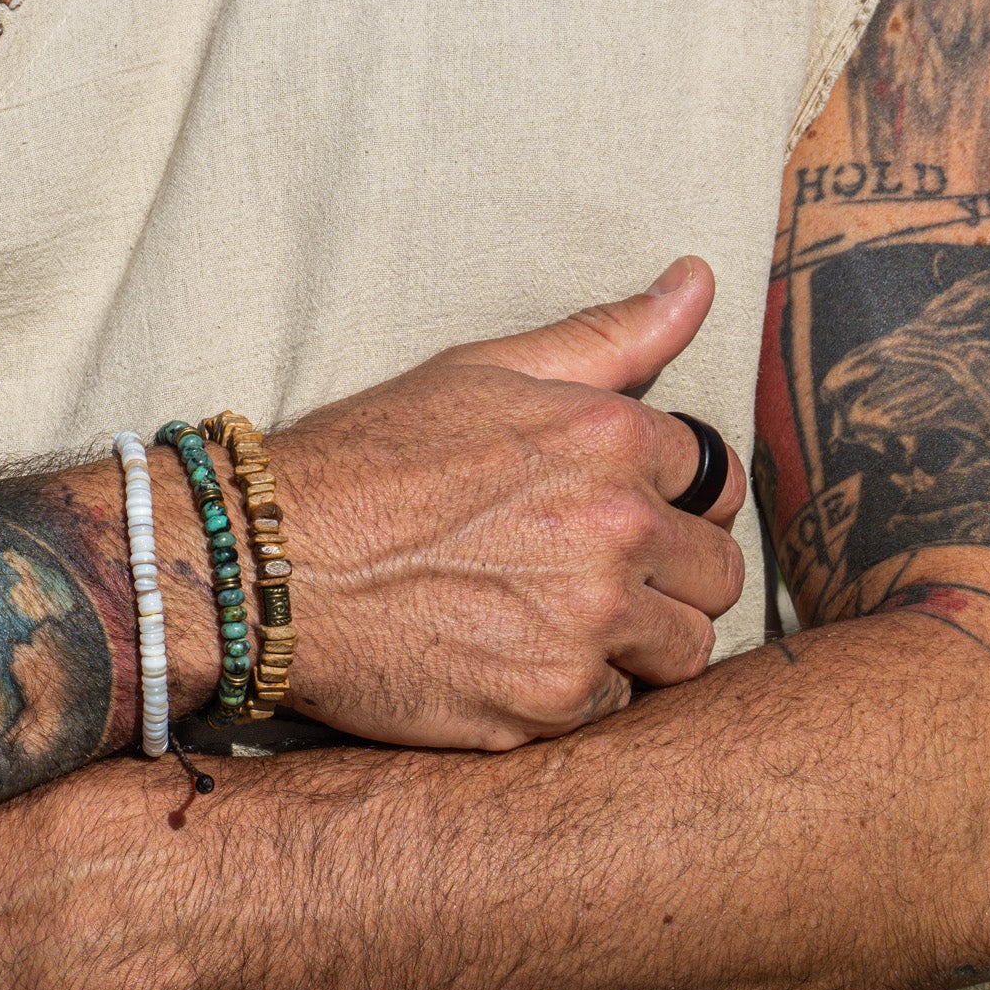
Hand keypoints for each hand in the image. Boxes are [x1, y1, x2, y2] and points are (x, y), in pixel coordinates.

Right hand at [274, 256, 746, 748]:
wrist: (268, 561)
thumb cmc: (369, 457)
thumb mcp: (486, 371)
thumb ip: (609, 338)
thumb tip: (701, 279)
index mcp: (612, 438)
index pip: (715, 478)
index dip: (670, 497)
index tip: (616, 512)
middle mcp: (616, 528)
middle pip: (720, 573)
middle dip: (674, 577)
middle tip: (601, 578)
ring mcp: (586, 622)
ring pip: (684, 651)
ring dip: (643, 645)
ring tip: (569, 626)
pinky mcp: (549, 702)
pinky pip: (615, 709)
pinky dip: (576, 695)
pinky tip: (516, 662)